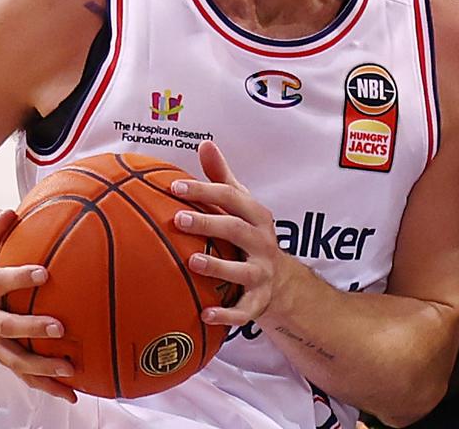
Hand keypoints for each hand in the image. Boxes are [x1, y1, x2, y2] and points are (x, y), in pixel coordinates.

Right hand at [0, 209, 77, 402]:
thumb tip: (7, 210)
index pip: (0, 281)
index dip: (19, 277)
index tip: (43, 272)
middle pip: (7, 328)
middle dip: (32, 330)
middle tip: (60, 327)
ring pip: (16, 361)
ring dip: (42, 369)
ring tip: (70, 371)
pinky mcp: (3, 357)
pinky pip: (25, 376)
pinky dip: (47, 387)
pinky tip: (73, 392)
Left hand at [171, 141, 285, 325]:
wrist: (283, 282)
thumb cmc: (250, 235)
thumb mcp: (242, 205)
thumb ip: (223, 178)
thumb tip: (206, 143)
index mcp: (256, 217)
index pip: (232, 198)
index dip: (205, 190)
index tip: (174, 187)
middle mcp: (263, 243)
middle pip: (237, 229)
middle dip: (209, 223)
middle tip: (178, 219)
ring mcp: (262, 273)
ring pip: (243, 270)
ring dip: (218, 266)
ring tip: (192, 262)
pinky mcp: (259, 302)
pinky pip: (244, 311)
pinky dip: (227, 314)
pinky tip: (205, 315)